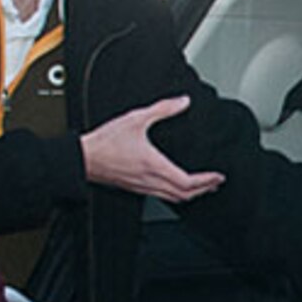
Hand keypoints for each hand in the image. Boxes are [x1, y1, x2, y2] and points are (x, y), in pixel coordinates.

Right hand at [81, 99, 225, 201]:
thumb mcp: (136, 118)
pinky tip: (177, 188)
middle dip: (204, 190)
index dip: (206, 181)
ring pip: (174, 199)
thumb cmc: (105, 142)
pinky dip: (175, 195)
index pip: (188, 182)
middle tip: (216, 183)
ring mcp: (143, 187)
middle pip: (184, 195)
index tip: (218, 177)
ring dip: (191, 195)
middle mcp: (150, 180)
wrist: (83, 158)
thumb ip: (162, 109)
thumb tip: (182, 102)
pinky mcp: (136, 188)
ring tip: (203, 188)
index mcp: (154, 165)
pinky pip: (162, 197)